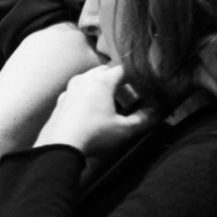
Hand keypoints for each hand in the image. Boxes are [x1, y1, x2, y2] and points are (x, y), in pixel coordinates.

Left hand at [36, 64, 158, 157]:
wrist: (59, 147)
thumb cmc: (94, 135)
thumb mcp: (124, 129)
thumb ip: (143, 119)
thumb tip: (156, 112)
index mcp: (101, 82)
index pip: (123, 69)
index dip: (135, 75)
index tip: (144, 84)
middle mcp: (83, 80)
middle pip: (104, 71)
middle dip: (117, 78)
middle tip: (128, 92)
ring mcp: (68, 90)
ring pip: (87, 79)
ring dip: (100, 85)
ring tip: (109, 100)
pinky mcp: (60, 103)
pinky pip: (76, 92)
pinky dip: (86, 95)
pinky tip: (89, 110)